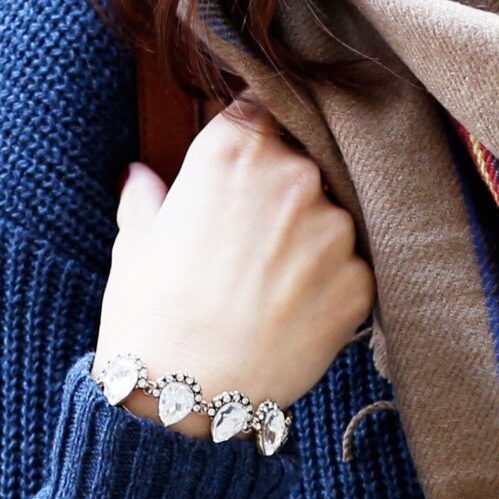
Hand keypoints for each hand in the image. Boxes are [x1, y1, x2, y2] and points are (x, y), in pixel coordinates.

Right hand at [96, 95, 373, 436]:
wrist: (191, 392)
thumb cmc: (152, 313)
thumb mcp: (137, 241)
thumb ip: (148, 197)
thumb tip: (140, 176)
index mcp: (236, 147)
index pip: (266, 105)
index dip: (261, 130)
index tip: (256, 152)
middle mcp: (295, 175)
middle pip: (306, 161)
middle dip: (286, 191)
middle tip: (256, 238)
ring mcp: (335, 228)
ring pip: (334, 217)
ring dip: (313, 240)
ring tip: (272, 284)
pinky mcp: (360, 281)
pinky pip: (352, 269)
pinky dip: (331, 285)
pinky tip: (294, 311)